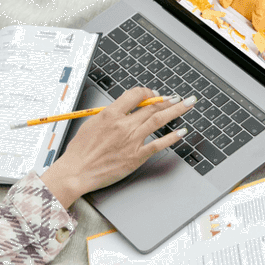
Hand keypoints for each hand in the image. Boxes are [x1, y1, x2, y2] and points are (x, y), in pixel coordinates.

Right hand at [40, 87, 196, 208]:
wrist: (77, 172)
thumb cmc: (80, 151)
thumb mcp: (91, 123)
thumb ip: (110, 115)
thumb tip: (124, 110)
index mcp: (110, 114)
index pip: (135, 95)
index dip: (147, 92)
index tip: (153, 94)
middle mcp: (123, 125)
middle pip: (152, 106)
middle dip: (168, 100)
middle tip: (179, 98)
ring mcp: (132, 141)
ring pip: (159, 120)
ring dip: (176, 110)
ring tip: (188, 104)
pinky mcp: (136, 156)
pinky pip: (158, 144)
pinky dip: (172, 137)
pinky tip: (181, 132)